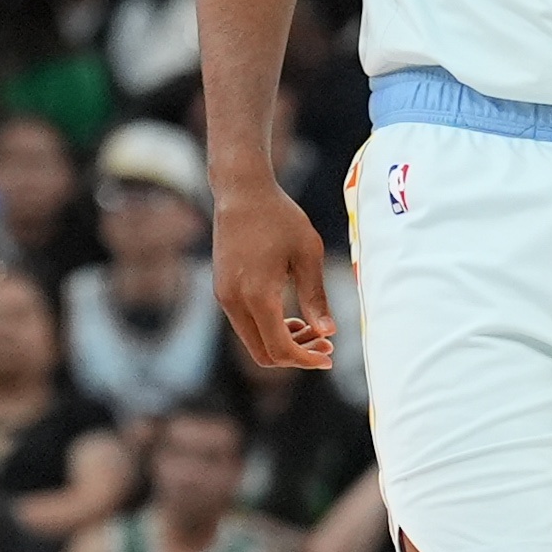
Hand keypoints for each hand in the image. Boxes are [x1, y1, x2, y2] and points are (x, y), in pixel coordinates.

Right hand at [215, 177, 335, 369]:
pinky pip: (245, 325)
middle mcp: (234, 301)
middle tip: (325, 344)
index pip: (280, 349)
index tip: (330, 356)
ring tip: (312, 329)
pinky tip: (290, 317)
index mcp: (258, 295)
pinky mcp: (222, 290)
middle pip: (263, 354)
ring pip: (253, 341)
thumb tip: (329, 333)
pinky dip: (268, 330)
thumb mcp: (308, 254)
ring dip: (282, 344)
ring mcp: (224, 296)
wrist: (241, 192)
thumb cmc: (280, 217)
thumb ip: (316, 297)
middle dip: (296, 356)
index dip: (306, 360)